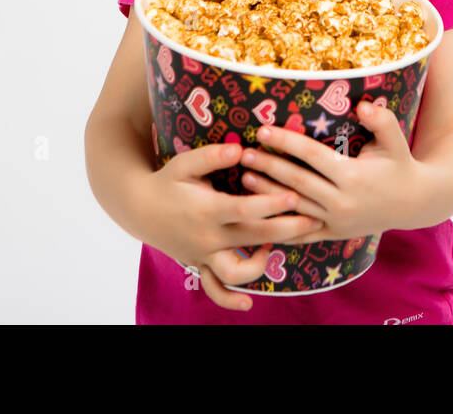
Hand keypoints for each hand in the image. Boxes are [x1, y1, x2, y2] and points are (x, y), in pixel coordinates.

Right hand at [141, 142, 323, 311]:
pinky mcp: (199, 265)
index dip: (271, 204)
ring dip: (260, 265)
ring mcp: (204, 255)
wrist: (138, 209)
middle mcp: (208, 236)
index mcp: (207, 209)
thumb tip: (240, 150)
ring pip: (235, 272)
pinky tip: (249, 303)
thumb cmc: (167, 182)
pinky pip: (214, 289)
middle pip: (253, 238)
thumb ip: (212, 156)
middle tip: (313, 220)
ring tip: (274, 249)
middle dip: (287, 230)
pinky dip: (230, 299)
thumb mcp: (184, 163)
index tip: (294, 196)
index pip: (245, 210)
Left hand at [237, 100, 419, 243]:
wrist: (414, 203)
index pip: (312, 156)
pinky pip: (301, 232)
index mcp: (353, 176)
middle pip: (297, 181)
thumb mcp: (396, 141)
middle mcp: (342, 201)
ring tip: (244, 177)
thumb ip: (382, 121)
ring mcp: (336, 221)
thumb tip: (363, 105)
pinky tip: (259, 215)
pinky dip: (279, 225)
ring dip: (267, 193)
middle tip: (244, 153)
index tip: (263, 130)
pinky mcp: (333, 234)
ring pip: (294, 206)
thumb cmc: (400, 165)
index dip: (286, 142)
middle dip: (269, 165)